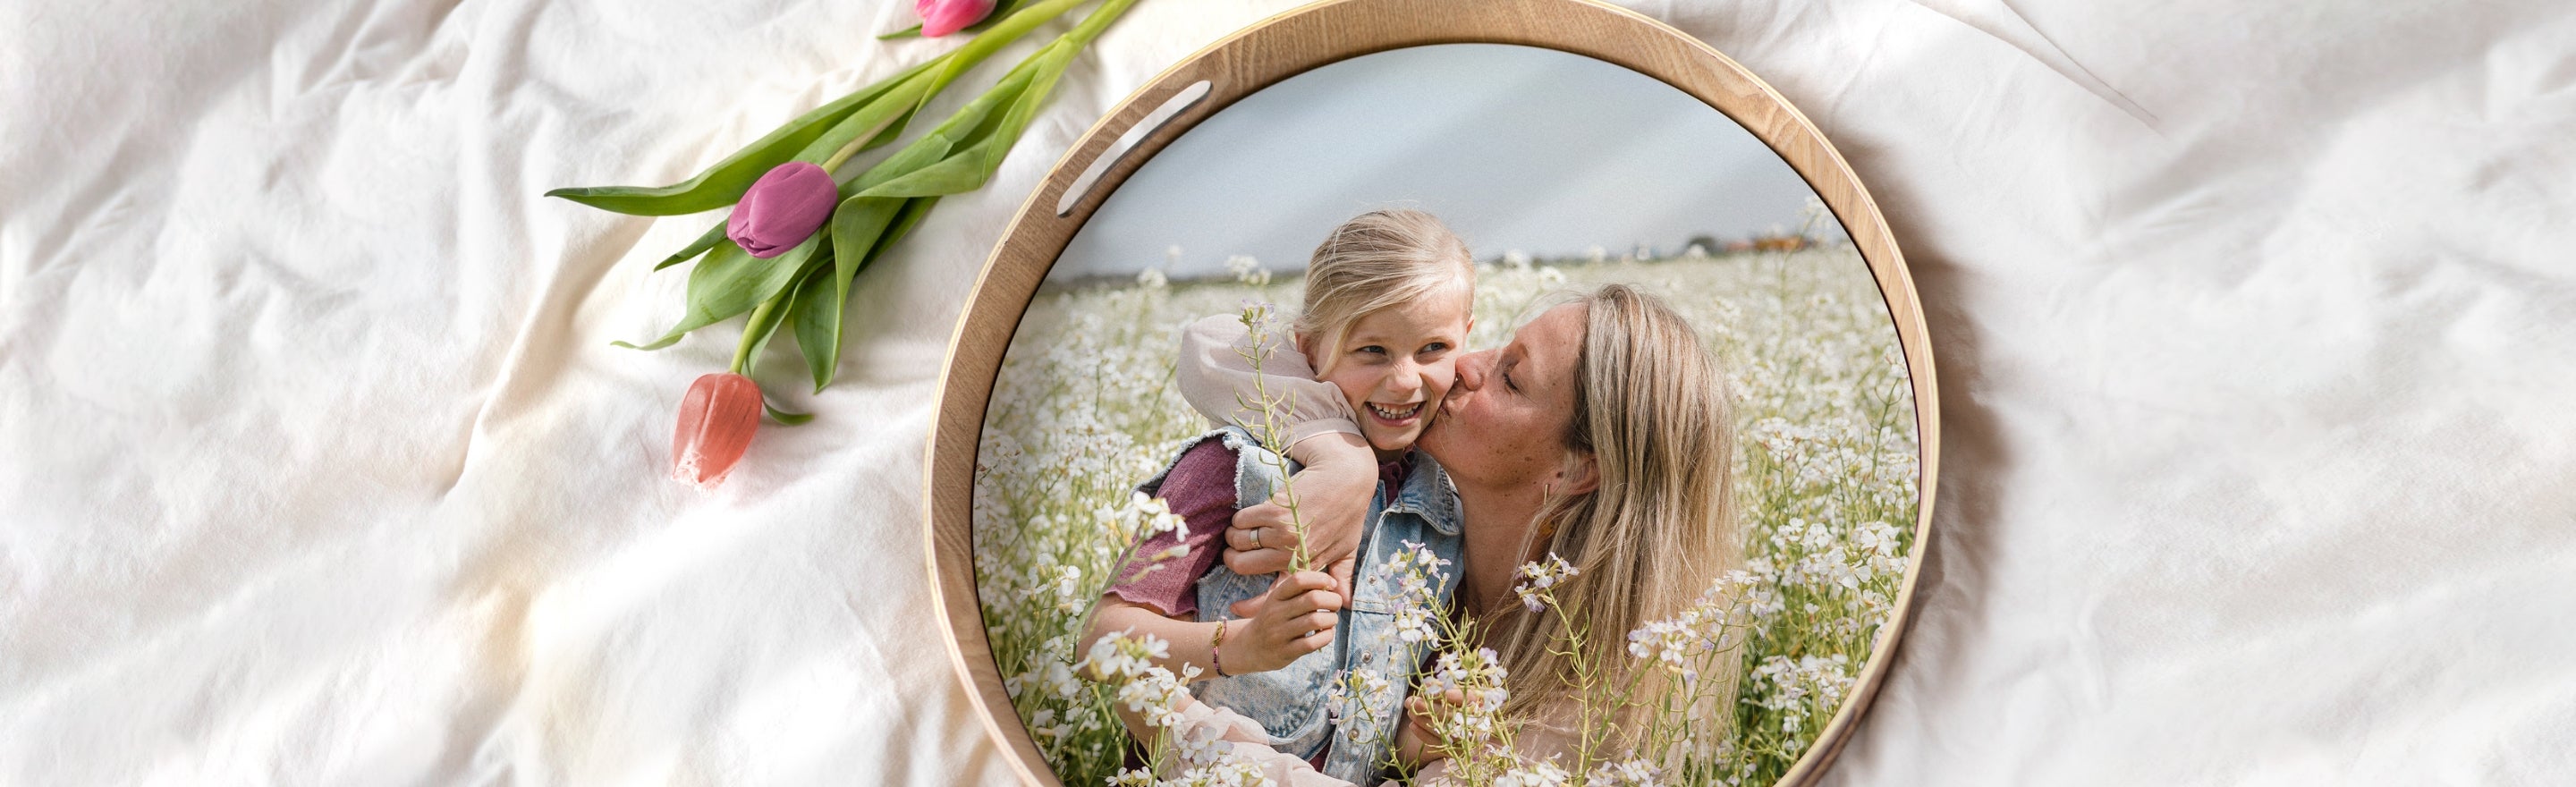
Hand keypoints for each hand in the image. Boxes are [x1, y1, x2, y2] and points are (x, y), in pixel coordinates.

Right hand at [1218, 570, 1342, 673]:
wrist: (1249, 647)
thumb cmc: (1273, 620)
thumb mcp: (1278, 601)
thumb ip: (1300, 591)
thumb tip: (1331, 584)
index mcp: (1276, 596)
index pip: (1299, 580)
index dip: (1320, 579)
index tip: (1332, 584)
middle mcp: (1276, 613)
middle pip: (1313, 599)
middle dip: (1333, 600)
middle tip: (1335, 605)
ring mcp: (1279, 634)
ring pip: (1316, 621)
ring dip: (1331, 619)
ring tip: (1331, 620)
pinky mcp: (1285, 652)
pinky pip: (1313, 643)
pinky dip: (1327, 636)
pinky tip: (1327, 633)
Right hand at [1224, 435, 1373, 592]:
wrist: (1347, 478)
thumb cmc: (1349, 512)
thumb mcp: (1347, 548)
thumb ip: (1340, 575)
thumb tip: (1345, 603)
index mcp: (1307, 564)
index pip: (1275, 593)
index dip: (1252, 606)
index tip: (1236, 607)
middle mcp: (1292, 551)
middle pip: (1243, 565)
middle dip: (1232, 559)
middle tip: (1233, 551)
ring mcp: (1282, 531)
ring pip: (1240, 541)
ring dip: (1234, 536)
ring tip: (1238, 531)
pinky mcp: (1275, 509)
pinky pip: (1243, 520)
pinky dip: (1239, 520)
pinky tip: (1244, 517)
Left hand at [1396, 687, 1471, 762]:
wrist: (1473, 730)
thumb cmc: (1463, 703)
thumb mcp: (1458, 691)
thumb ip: (1444, 687)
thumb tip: (1428, 685)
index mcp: (1480, 704)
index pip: (1469, 699)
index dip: (1456, 695)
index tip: (1440, 691)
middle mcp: (1476, 723)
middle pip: (1452, 716)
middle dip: (1429, 708)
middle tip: (1412, 701)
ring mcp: (1467, 739)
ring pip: (1444, 731)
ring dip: (1424, 720)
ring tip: (1409, 711)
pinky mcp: (1457, 750)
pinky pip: (1439, 744)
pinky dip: (1424, 735)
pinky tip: (1412, 725)